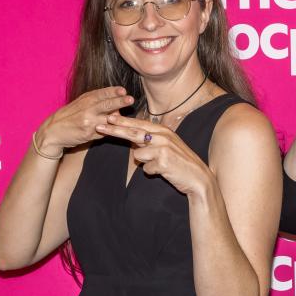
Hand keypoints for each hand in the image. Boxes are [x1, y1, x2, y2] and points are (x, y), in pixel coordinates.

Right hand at [35, 87, 134, 153]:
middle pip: (107, 104)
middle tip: (131, 99)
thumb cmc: (70, 116)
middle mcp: (87, 109)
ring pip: (109, 120)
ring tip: (127, 119)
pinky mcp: (89, 134)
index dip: (113, 91)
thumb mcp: (81, 103)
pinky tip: (117, 130)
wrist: (53, 131)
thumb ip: (96, 101)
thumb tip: (117, 102)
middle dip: (120, 102)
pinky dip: (112, 130)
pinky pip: (106, 132)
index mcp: (85, 99)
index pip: (101, 93)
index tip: (123, 90)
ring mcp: (89, 122)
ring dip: (119, 120)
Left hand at [95, 115, 213, 196]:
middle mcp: (163, 136)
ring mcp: (163, 148)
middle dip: (114, 130)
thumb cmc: (180, 162)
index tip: (107, 118)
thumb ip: (150, 140)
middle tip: (98, 127)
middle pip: (133, 133)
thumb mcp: (166, 146)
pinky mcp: (163, 161)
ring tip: (160, 164)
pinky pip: (146, 168)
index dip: (121, 121)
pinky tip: (164, 171)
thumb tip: (131, 136)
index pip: (138, 124)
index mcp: (163, 131)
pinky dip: (152, 171)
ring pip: (138, 154)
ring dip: (145, 162)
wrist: (197, 177)